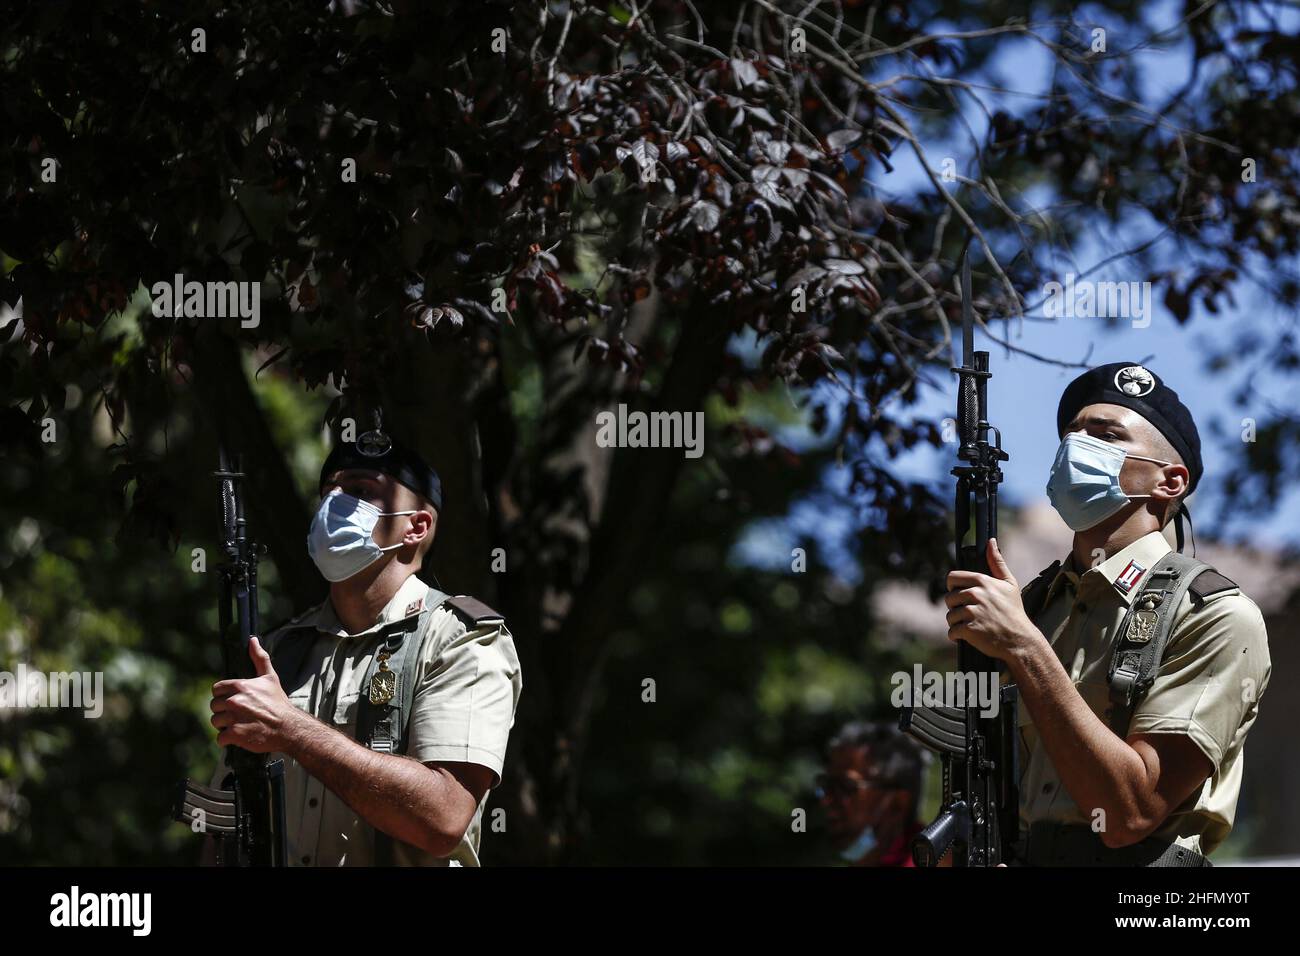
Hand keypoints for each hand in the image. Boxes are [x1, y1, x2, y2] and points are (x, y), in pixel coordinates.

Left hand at [210, 637, 301, 752]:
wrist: (289, 728)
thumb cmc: (279, 703)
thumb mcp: (270, 678)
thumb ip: (259, 658)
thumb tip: (252, 640)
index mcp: (240, 685)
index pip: (217, 690)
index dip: (224, 696)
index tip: (235, 702)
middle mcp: (234, 700)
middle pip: (214, 706)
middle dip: (224, 712)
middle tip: (240, 715)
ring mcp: (234, 718)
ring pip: (216, 722)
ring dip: (225, 726)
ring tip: (241, 725)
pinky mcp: (235, 734)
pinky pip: (220, 738)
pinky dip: (228, 740)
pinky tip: (240, 736)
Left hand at [943, 538, 1039, 662]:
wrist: (1021, 640)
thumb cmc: (1014, 612)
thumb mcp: (1009, 584)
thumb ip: (997, 562)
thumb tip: (991, 541)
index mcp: (982, 581)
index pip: (952, 578)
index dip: (954, 588)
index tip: (962, 596)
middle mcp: (976, 594)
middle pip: (949, 598)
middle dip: (956, 607)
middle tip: (970, 614)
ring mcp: (972, 612)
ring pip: (949, 616)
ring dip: (957, 623)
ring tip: (971, 625)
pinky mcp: (969, 630)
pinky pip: (951, 631)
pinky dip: (956, 636)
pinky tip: (966, 636)